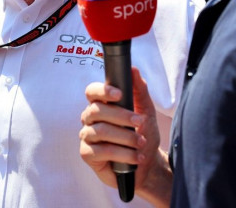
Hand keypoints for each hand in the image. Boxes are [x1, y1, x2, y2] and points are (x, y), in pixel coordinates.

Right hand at [79, 68, 168, 199]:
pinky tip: (135, 157)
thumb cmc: (144, 135)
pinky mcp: (87, 154)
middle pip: (96, 110)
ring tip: (141, 143)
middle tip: (140, 123)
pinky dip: (122, 154)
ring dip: (125, 137)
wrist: (148, 165)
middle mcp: (90, 119)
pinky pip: (101, 151)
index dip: (102, 91)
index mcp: (101, 105)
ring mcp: (87, 136)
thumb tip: (133, 70)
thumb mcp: (147, 111)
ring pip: (101, 131)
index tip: (119, 94)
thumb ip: (140, 90)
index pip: (92, 92)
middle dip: (121, 116)